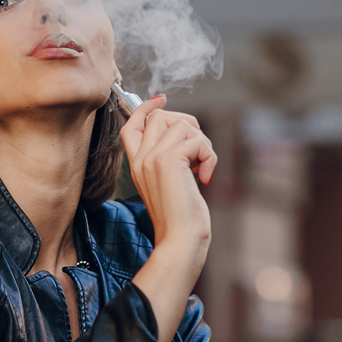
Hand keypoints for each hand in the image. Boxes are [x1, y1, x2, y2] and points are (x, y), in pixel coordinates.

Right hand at [119, 95, 216, 341]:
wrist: (180, 241)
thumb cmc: (181, 219)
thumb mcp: (171, 183)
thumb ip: (170, 159)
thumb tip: (187, 132)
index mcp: (137, 164)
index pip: (132, 124)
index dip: (146, 107)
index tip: (161, 99)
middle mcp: (141, 159)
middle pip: (159, 116)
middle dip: (187, 124)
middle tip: (198, 153)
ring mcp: (152, 158)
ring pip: (181, 123)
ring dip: (202, 142)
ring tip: (202, 168)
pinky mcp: (168, 161)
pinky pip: (196, 140)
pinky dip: (209, 155)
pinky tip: (206, 177)